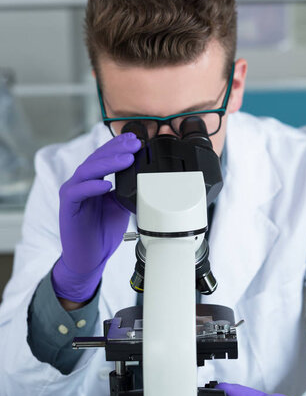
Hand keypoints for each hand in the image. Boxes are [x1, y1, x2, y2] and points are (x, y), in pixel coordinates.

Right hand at [52, 132, 141, 302]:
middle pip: (97, 158)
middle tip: (135, 143)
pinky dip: (92, 187)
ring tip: (126, 159)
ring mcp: (73, 193)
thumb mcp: (121, 206)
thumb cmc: (103, 231)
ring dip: (108, 163)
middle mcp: (82, 183)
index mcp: (94, 180)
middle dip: (117, 149)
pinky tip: (106, 185)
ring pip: (87, 171)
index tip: (136, 138)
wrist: (90, 257)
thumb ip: (128, 190)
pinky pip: (78, 192)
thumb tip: (147, 178)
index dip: (119, 146)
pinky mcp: (68, 207)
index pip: (105, 157)